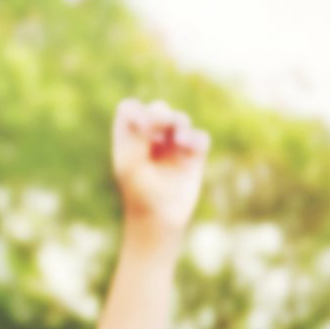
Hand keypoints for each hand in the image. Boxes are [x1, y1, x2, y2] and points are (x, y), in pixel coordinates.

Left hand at [111, 99, 209, 234]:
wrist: (159, 219)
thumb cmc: (138, 193)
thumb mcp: (129, 164)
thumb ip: (138, 136)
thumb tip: (157, 114)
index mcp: (130, 136)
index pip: (131, 109)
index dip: (138, 112)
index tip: (143, 129)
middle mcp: (151, 137)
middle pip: (158, 109)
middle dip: (161, 114)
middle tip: (162, 126)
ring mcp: (173, 145)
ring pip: (180, 119)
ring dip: (180, 123)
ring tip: (179, 139)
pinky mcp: (193, 156)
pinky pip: (200, 137)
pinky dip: (196, 138)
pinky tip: (189, 147)